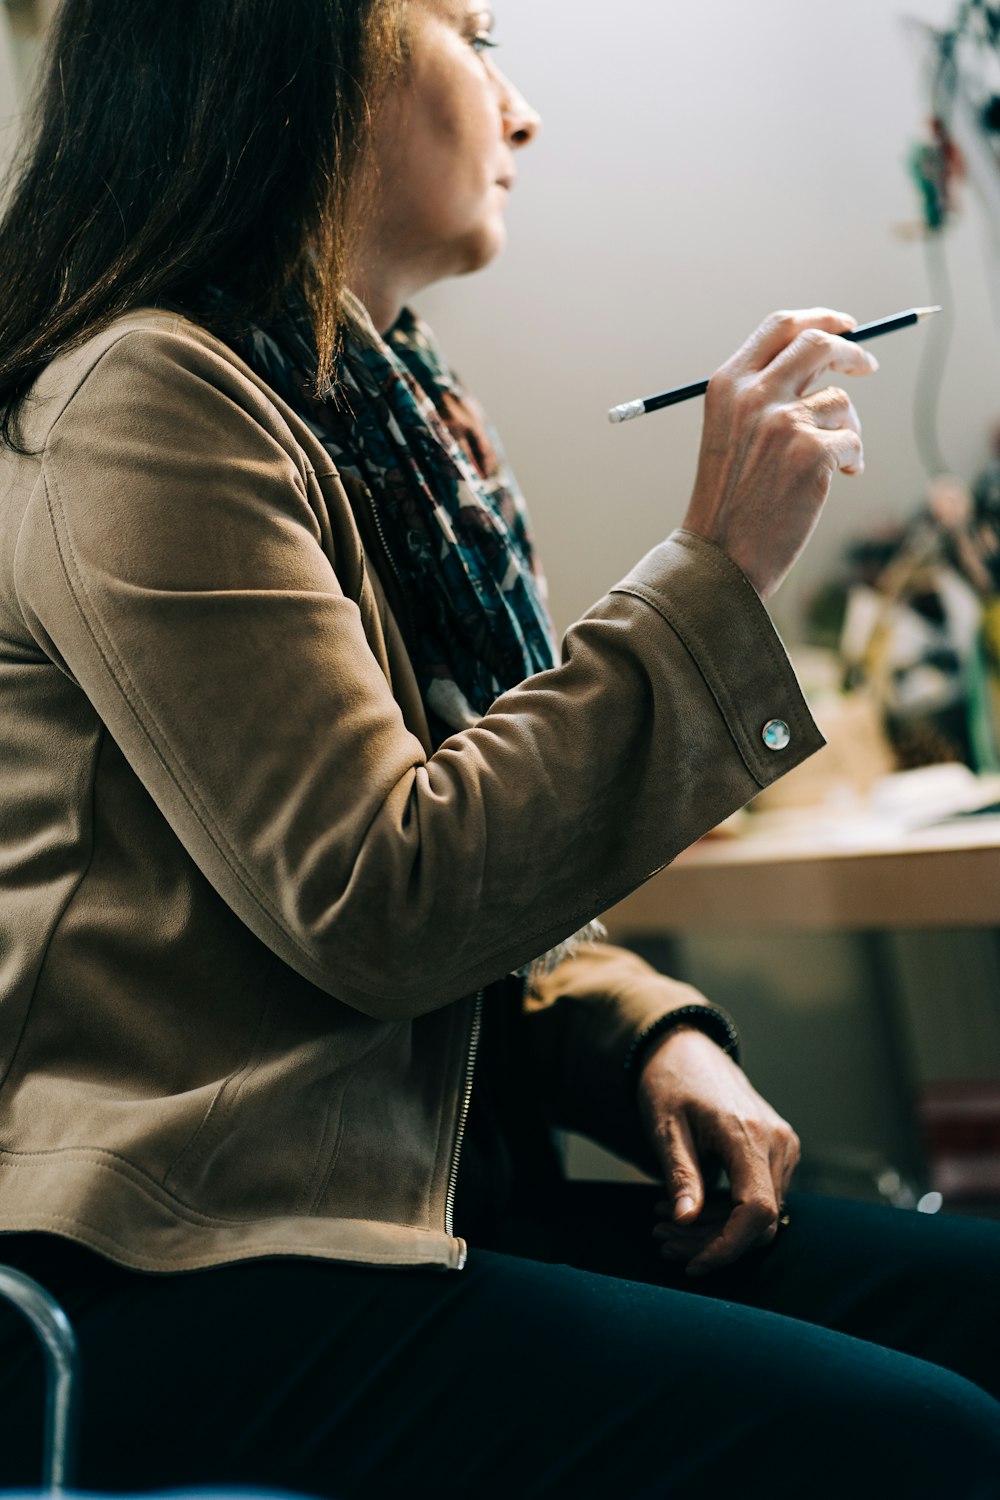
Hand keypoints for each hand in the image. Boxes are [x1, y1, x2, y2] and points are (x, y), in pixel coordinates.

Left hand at [636, 1026, 799, 1275]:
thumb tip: (686, 1222)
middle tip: (662, 1241)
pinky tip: (691, 1211)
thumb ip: (680, 1175)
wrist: (686, 1049)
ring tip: (666, 1227)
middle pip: (759, 1221)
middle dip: (713, 1242)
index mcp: (749, 1134)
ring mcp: (784, 1147)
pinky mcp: (779, 1152)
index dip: (728, 1247)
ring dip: (717, 1231)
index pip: (756, 1211)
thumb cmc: (670, 1083)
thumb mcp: (665, 1128)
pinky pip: (761, 1198)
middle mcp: (777, 1142)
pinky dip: (728, 1213)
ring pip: (761, 1215)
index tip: (693, 1264)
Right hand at [682, 308, 877, 598]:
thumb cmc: (729, 499)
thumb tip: (823, 356)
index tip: (845, 326)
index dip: (820, 319)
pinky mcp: (811, 452)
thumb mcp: (730, 432)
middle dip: (851, 351)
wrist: (721, 555)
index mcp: (728, 384)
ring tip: (837, 460)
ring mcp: (782, 421)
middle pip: (818, 343)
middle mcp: (753, 395)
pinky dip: (852, 460)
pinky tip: (837, 479)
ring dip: (848, 428)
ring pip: (840, 401)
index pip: (780, 327)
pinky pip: (853, 439)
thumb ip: (763, 393)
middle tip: (867, 366)